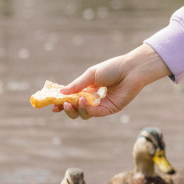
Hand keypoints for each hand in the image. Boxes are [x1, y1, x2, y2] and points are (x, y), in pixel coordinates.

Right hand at [52, 44, 170, 119]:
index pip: (72, 99)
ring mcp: (101, 105)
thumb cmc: (112, 68)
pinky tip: (84, 101)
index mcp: (87, 89)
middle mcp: (93, 98)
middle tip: (61, 106)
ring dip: (76, 110)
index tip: (52, 106)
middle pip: (76, 109)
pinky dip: (87, 109)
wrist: (131, 70)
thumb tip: (60, 93)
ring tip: (73, 102)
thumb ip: (77, 85)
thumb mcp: (91, 75)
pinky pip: (95, 114)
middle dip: (67, 109)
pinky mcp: (110, 109)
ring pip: (84, 114)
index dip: (62, 103)